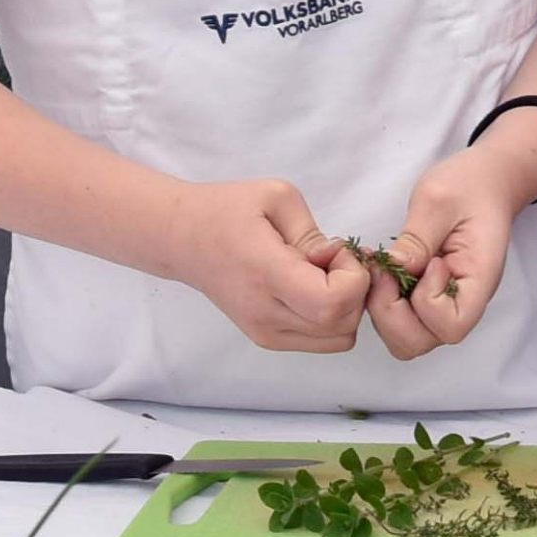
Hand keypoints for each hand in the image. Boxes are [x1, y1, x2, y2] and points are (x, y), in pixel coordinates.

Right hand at [161, 177, 370, 352]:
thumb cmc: (227, 210)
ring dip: (345, 306)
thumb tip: (335, 260)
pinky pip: (321, 340)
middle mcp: (265, 314)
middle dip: (355, 290)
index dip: (352, 276)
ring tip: (320, 274)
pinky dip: (330, 317)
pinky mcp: (266, 339)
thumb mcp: (275, 196)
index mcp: (266, 274)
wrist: (182, 239)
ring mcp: (265, 333)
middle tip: (331, 259)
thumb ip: (312, 232)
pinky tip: (312, 288)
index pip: (332, 302)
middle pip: (342, 325)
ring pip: (337, 339)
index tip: (333, 250)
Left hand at [370, 115, 536, 357]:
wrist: (484, 181)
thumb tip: (393, 268)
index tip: (428, 262)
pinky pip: (399, 318)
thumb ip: (417, 238)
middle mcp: (462, 301)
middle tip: (386, 272)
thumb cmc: (470, 185)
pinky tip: (381, 270)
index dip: (427, 303)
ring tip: (381, 270)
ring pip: (406, 337)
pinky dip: (381, 301)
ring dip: (383, 310)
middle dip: (392, 313)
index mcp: (479, 280)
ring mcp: (442, 302)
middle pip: (422, 341)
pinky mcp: (424, 296)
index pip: (453, 326)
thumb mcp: (439, 199)